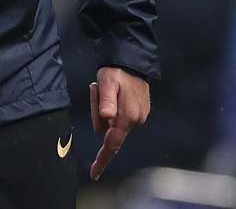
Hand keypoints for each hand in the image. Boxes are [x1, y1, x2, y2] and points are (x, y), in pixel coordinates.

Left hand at [88, 66, 150, 180]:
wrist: (132, 61)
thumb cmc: (117, 71)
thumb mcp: (107, 83)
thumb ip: (106, 101)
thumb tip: (106, 117)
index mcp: (127, 116)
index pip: (112, 144)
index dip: (102, 160)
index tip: (94, 174)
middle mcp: (136, 120)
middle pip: (108, 131)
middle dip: (98, 116)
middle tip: (97, 92)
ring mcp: (140, 116)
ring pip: (113, 124)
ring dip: (105, 110)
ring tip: (106, 90)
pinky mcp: (140, 112)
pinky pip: (120, 118)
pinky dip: (114, 109)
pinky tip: (115, 93)